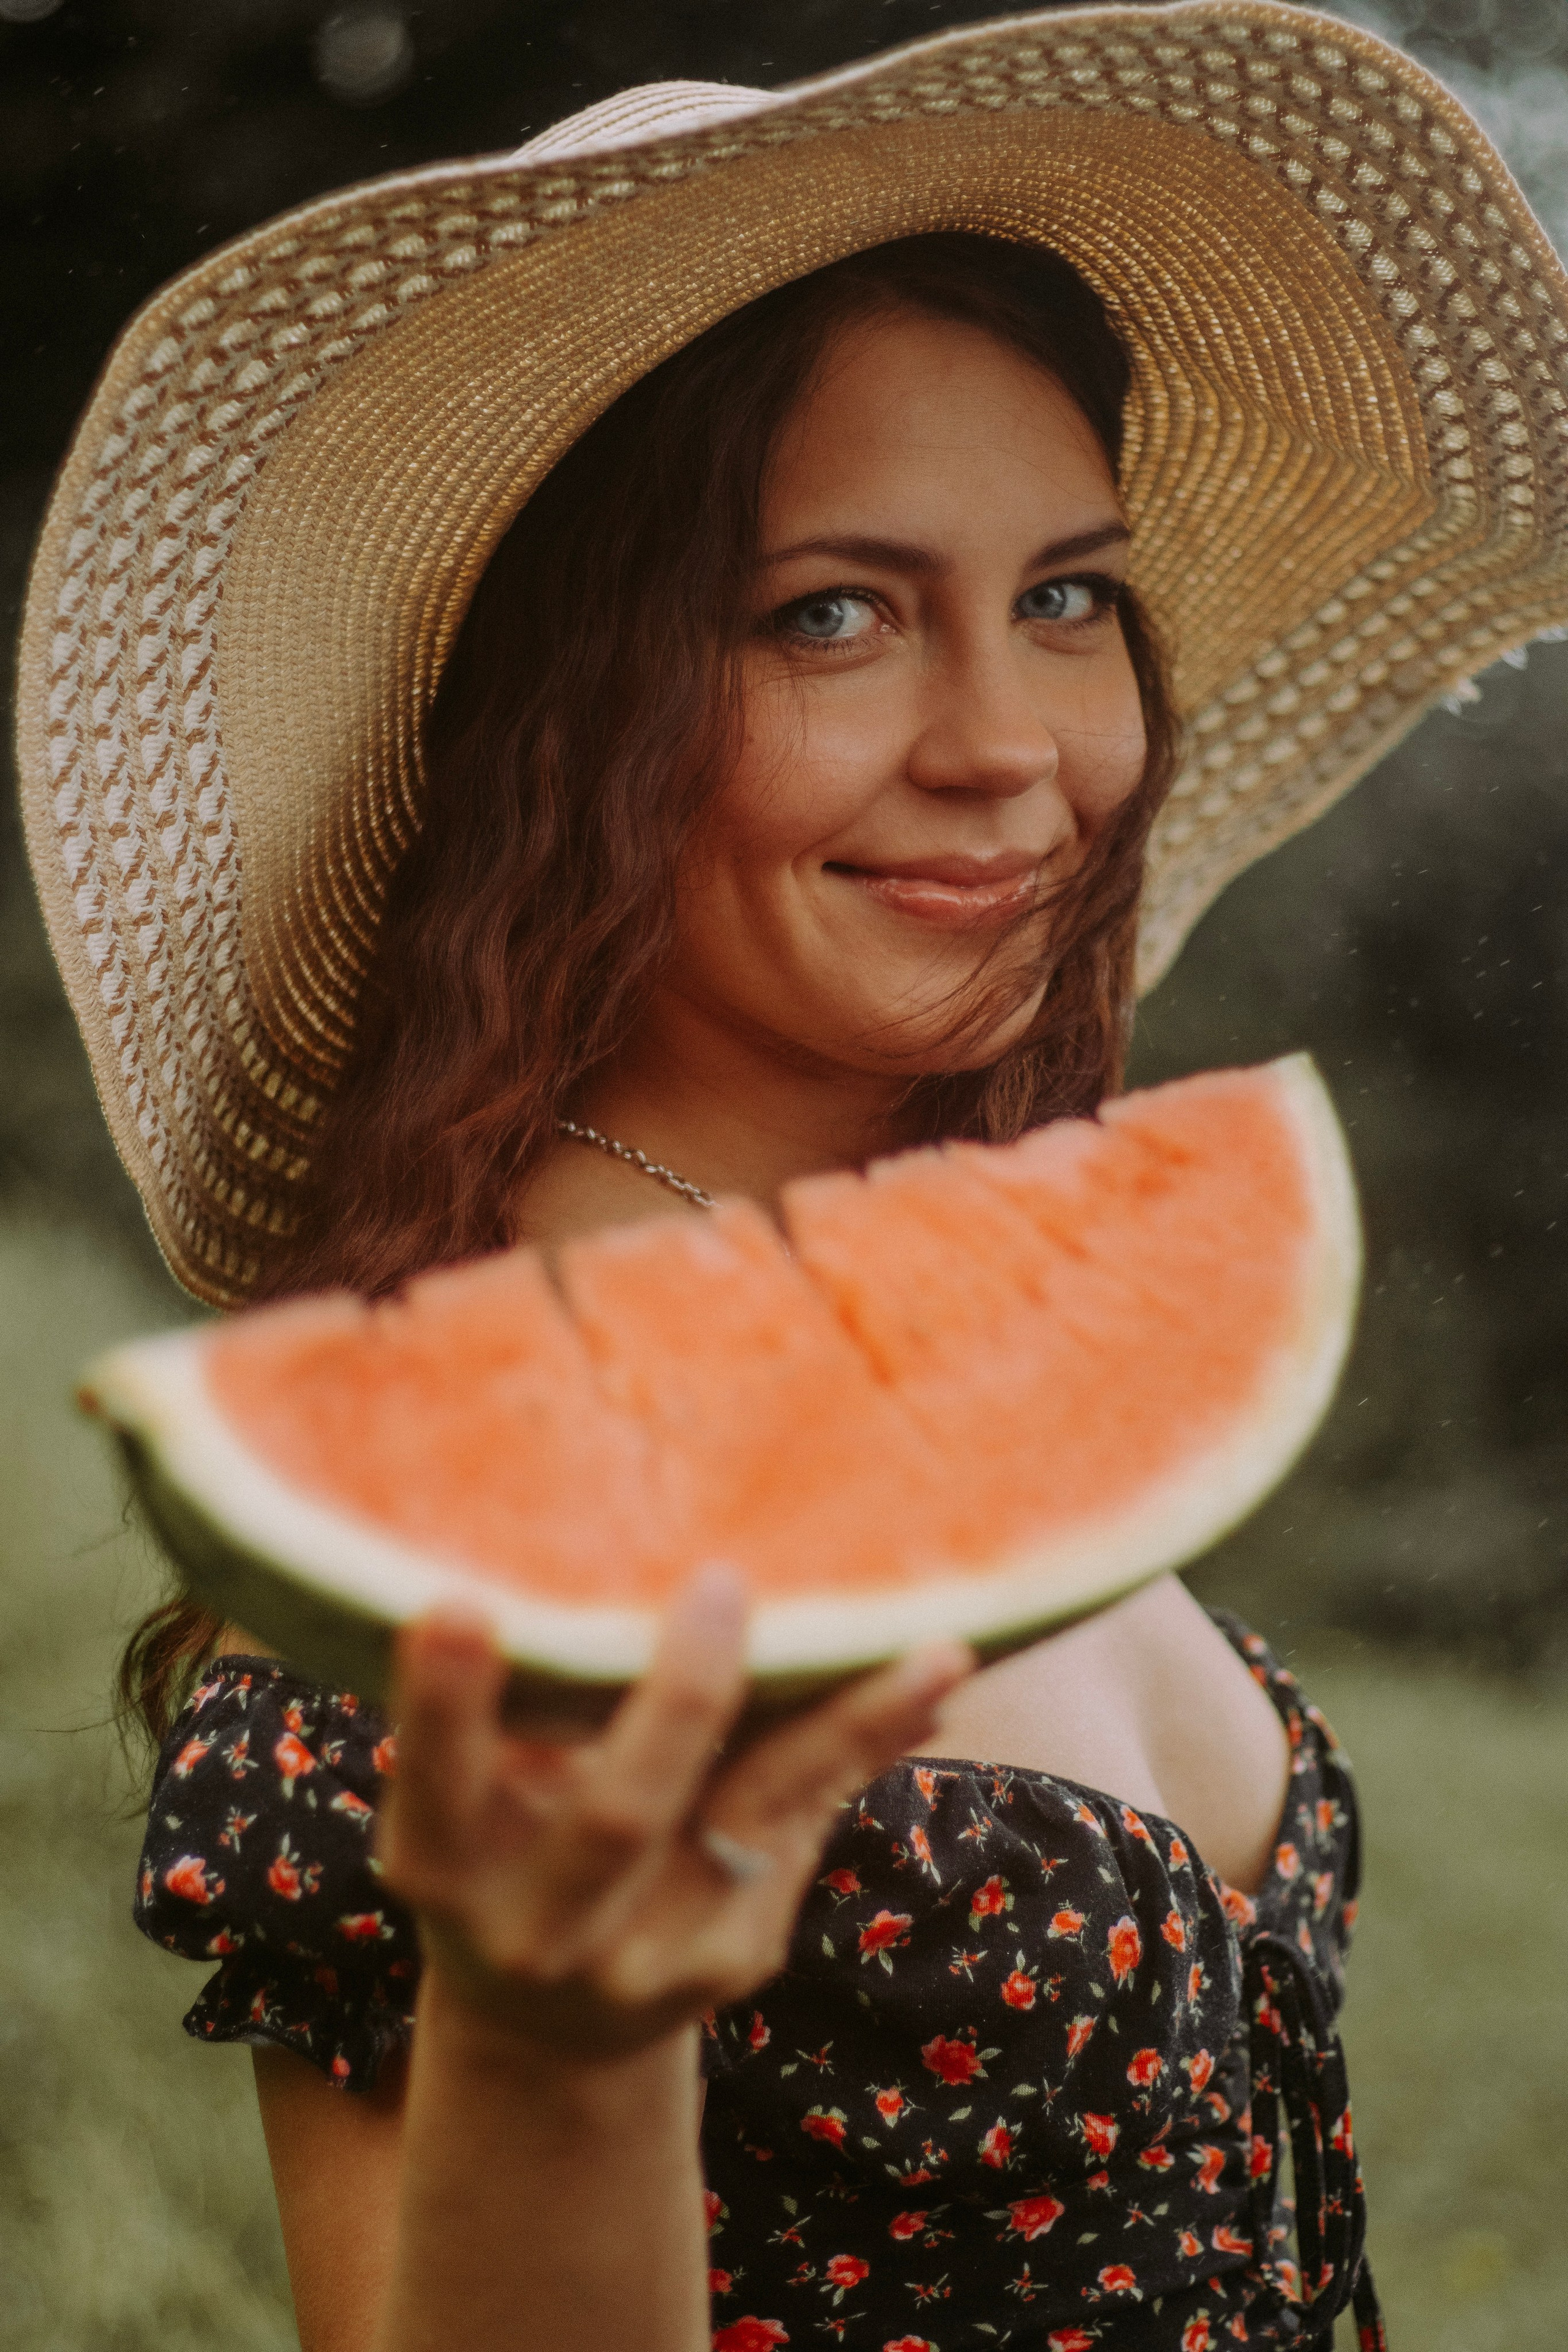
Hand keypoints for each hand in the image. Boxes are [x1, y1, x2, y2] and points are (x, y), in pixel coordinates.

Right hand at [376, 1568, 971, 2060]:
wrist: (547, 2030)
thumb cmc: (499, 1844)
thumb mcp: (467, 1796)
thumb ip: (512, 1701)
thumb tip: (567, 1538)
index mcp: (444, 1865)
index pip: (433, 1781)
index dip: (442, 1703)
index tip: (458, 1603)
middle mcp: (540, 1928)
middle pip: (619, 1816)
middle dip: (677, 1700)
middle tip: (718, 1582)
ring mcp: (648, 1956)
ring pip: (756, 1816)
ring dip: (848, 1724)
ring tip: (933, 1652)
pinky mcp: (735, 1953)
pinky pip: (806, 1820)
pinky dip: (864, 1740)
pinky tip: (926, 1677)